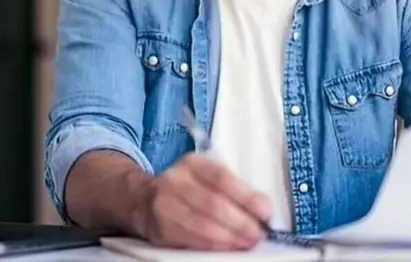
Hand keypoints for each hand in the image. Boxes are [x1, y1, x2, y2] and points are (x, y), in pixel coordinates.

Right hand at [129, 152, 270, 250]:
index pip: (222, 177)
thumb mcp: (205, 178)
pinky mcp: (161, 226)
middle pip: (213, 203)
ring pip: (202, 223)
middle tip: (257, 234)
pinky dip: (212, 245)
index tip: (264, 212)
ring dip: (229, 237)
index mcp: (192, 163)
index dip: (246, 196)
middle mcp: (175, 180)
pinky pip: (191, 238)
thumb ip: (233, 190)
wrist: (146, 200)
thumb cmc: (186, 190)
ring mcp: (165, 203)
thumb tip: (262, 208)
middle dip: (240, 222)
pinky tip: (226, 247)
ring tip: (245, 242)